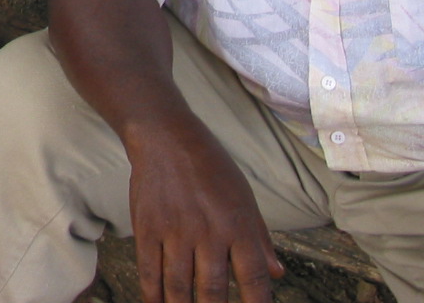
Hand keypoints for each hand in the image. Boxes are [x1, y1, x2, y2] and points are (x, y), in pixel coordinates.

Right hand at [125, 119, 284, 302]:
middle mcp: (208, 232)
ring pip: (179, 286)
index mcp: (238, 225)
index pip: (254, 279)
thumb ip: (260, 238)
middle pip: (214, 290)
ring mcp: (174, 231)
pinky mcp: (147, 227)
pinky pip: (149, 270)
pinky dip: (153, 295)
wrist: (165, 137)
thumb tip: (276, 274)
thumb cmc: (211, 166)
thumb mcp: (245, 197)